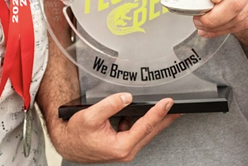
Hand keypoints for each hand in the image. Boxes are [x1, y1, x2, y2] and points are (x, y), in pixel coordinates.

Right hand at [53, 93, 177, 162]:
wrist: (68, 144)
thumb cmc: (77, 134)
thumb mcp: (91, 116)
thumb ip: (110, 105)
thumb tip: (126, 97)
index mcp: (121, 146)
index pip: (145, 126)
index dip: (158, 112)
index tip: (168, 102)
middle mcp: (126, 150)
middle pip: (151, 131)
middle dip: (166, 118)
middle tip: (179, 107)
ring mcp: (125, 148)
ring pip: (146, 132)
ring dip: (157, 120)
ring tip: (167, 107)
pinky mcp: (123, 144)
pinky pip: (138, 131)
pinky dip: (144, 121)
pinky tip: (145, 112)